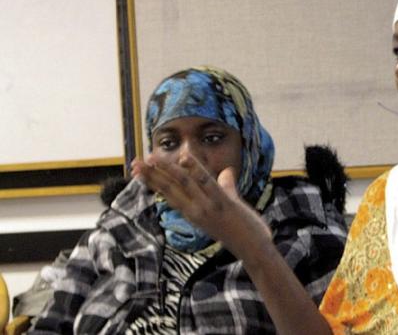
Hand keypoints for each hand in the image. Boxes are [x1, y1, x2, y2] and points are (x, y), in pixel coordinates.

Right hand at [130, 155, 270, 244]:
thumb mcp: (230, 204)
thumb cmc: (242, 229)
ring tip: (151, 157)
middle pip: (169, 189)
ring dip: (167, 169)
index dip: (152, 182)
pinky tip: (185, 157)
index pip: (168, 194)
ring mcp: (208, 207)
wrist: (254, 249)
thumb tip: (227, 171)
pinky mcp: (223, 203)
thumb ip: (227, 186)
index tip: (137, 171)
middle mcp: (196, 211)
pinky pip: (207, 183)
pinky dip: (196, 169)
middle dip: (151, 175)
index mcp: (194, 212)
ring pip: (184, 183)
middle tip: (134, 163)